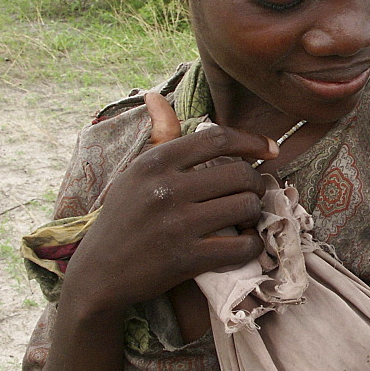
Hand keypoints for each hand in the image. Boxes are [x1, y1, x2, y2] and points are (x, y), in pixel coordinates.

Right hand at [63, 93, 278, 313]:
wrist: (98, 275)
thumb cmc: (123, 219)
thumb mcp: (135, 174)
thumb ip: (158, 137)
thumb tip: (155, 95)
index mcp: (155, 163)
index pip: (217, 138)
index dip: (252, 140)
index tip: (271, 149)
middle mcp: (165, 189)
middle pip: (240, 173)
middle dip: (256, 184)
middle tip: (252, 193)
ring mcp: (176, 225)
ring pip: (245, 207)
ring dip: (254, 214)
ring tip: (245, 218)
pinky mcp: (186, 259)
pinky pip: (241, 247)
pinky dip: (252, 245)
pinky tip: (245, 243)